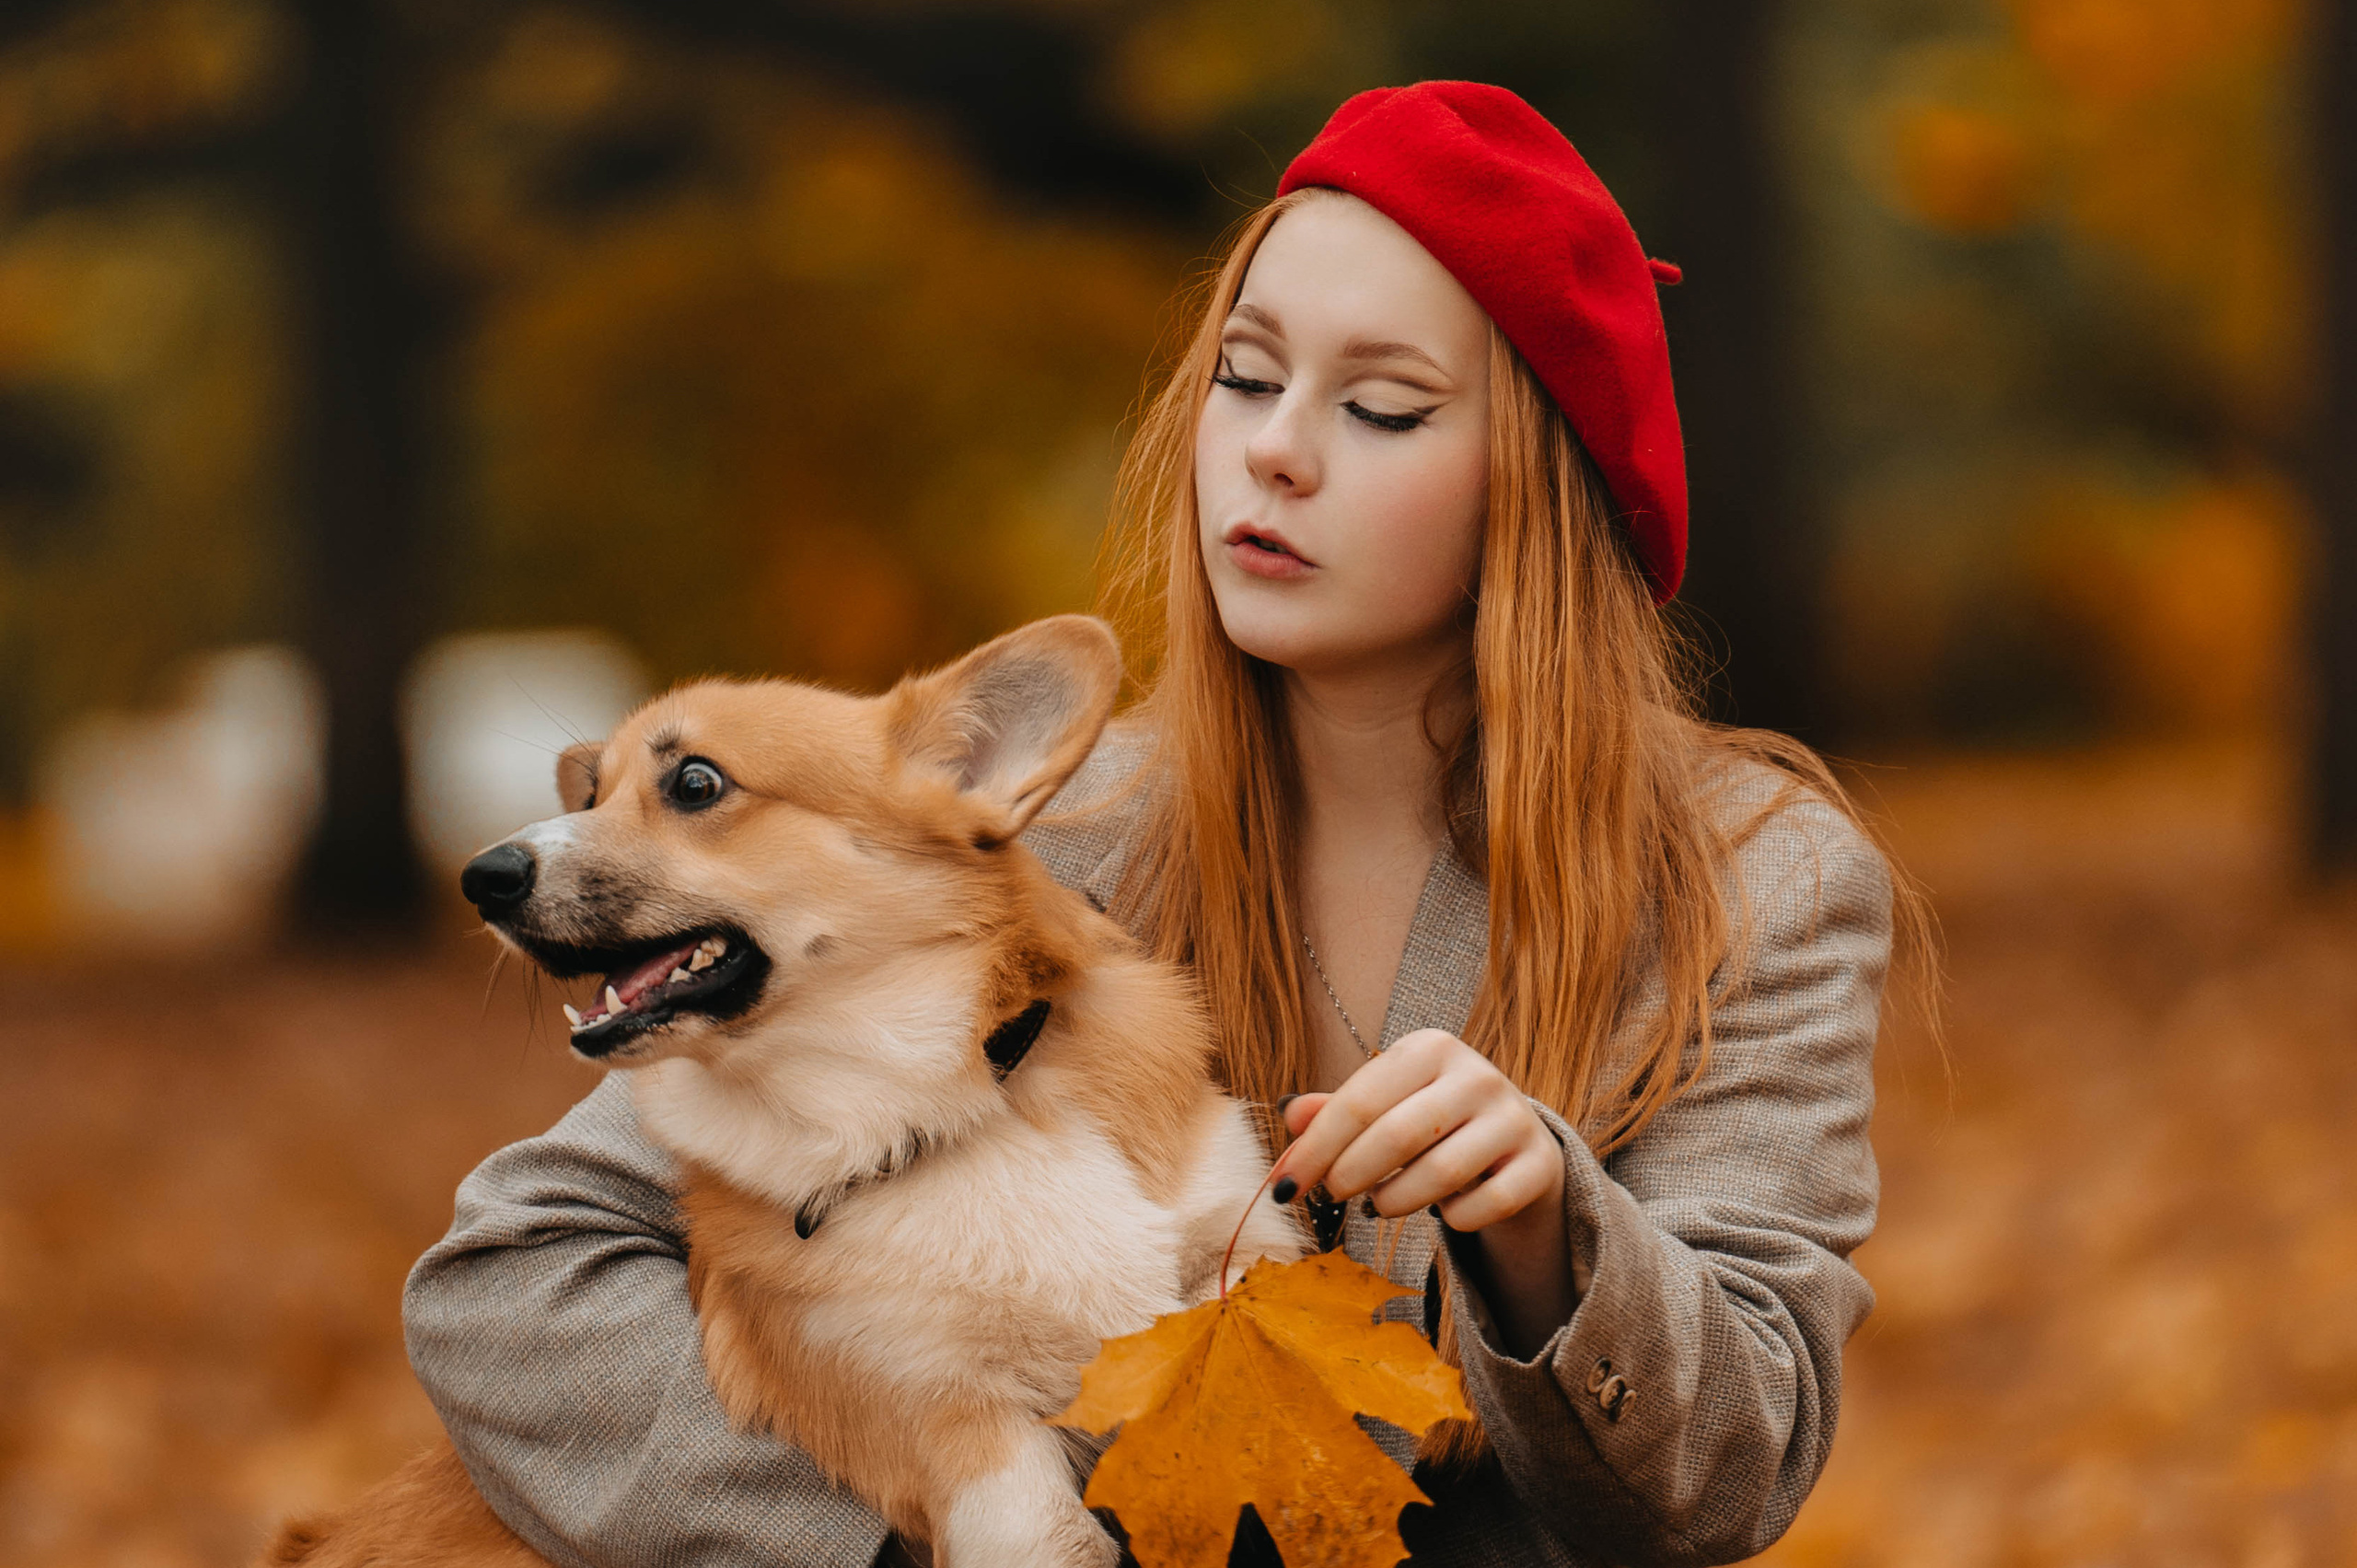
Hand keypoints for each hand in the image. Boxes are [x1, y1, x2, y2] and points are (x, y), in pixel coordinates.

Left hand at [1272, 1028, 1565, 1232]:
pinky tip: (1444, 1210)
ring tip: (1379, 1204)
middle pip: (1396, 1136)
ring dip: (1395, 1201)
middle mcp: (1476, 1075)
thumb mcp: (1385, 1105)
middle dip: (1351, 1175)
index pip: (1359, 1102)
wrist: (1516, 1144)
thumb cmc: (1433, 1122)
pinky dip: (1453, 1220)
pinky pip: (1483, 1207)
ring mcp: (1513, 1118)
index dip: (1314, 1150)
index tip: (1283, 1189)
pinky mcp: (1538, 1164)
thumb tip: (1289, 1114)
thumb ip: (1335, 1112)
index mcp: (1431, 1048)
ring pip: (1440, 1175)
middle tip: (1333, 1195)